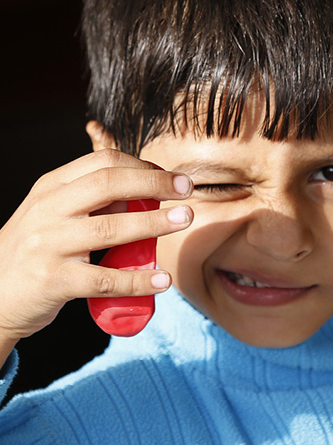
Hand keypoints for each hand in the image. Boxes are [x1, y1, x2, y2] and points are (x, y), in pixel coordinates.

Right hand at [0, 149, 192, 346]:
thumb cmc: (35, 252)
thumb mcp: (52, 215)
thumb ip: (91, 202)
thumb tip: (144, 192)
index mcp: (50, 188)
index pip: (102, 163)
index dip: (142, 166)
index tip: (170, 176)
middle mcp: (47, 211)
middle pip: (108, 185)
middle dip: (154, 183)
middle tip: (187, 189)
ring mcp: (49, 245)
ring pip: (110, 229)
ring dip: (154, 222)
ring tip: (185, 219)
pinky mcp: (54, 281)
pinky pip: (105, 280)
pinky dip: (138, 280)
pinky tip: (163, 280)